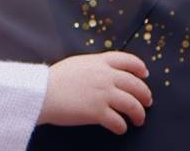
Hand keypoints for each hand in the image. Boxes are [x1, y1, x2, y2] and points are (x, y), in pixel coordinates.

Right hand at [38, 51, 152, 134]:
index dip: (140, 67)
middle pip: (136, 84)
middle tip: (147, 102)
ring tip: (139, 119)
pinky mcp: (98, 112)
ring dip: (139, 114)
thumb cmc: (54, 79)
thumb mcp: (77, 64)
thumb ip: (94, 67)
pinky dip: (122, 127)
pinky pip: (118, 122)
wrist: (42, 92)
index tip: (145, 74)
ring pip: (132, 105)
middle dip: (145, 94)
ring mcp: (103, 94)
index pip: (128, 60)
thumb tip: (104, 73)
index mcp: (99, 62)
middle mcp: (105, 76)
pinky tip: (120, 128)